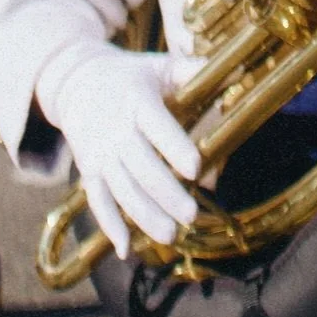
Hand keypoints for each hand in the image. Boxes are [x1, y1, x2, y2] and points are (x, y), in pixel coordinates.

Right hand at [36, 46, 199, 258]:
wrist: (75, 81)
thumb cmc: (130, 75)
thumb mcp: (158, 66)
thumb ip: (192, 70)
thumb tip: (240, 71)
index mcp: (137, 101)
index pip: (157, 127)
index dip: (175, 147)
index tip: (196, 168)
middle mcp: (116, 129)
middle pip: (141, 166)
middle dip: (166, 193)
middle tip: (191, 215)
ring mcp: (99, 153)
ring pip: (121, 190)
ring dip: (145, 215)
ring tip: (170, 235)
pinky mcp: (87, 170)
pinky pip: (97, 201)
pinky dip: (109, 226)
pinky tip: (126, 250)